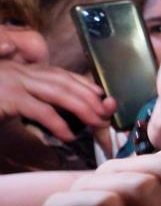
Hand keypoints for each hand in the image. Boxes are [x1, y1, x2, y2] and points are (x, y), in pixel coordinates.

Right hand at [0, 60, 114, 140]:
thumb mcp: (7, 96)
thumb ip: (29, 98)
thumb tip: (52, 111)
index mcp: (24, 71)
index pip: (61, 74)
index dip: (83, 83)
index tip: (100, 93)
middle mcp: (22, 72)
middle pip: (64, 82)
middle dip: (89, 97)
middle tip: (106, 112)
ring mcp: (15, 83)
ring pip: (58, 92)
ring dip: (82, 107)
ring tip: (98, 122)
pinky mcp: (8, 98)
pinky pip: (41, 111)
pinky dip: (58, 123)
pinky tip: (69, 135)